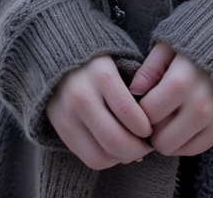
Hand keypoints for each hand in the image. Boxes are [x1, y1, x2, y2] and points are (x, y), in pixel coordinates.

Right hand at [46, 55, 154, 170]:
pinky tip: (116, 150)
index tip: (153, 129)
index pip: (129, 114)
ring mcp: (67, 114)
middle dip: (137, 150)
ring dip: (122, 159)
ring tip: (133, 150)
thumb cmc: (101, 60)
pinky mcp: (60, 128)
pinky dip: (106, 160)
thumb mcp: (120, 61)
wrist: (59, 51)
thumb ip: (136, 89)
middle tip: (148, 146)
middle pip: (114, 140)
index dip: (146, 129)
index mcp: (102, 75)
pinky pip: (87, 158)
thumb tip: (150, 130)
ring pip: (100, 156)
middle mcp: (82, 96)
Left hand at [128, 40, 212, 156]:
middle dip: (152, 128)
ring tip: (169, 116)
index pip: (146, 114)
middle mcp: (198, 106)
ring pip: (175, 148)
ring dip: (166, 136)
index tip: (143, 100)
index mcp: (180, 82)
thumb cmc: (198, 40)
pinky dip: (183, 142)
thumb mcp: (170, 44)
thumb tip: (134, 90)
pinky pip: (195, 150)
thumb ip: (150, 67)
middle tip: (156, 112)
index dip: (139, 110)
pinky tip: (182, 123)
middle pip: (160, 138)